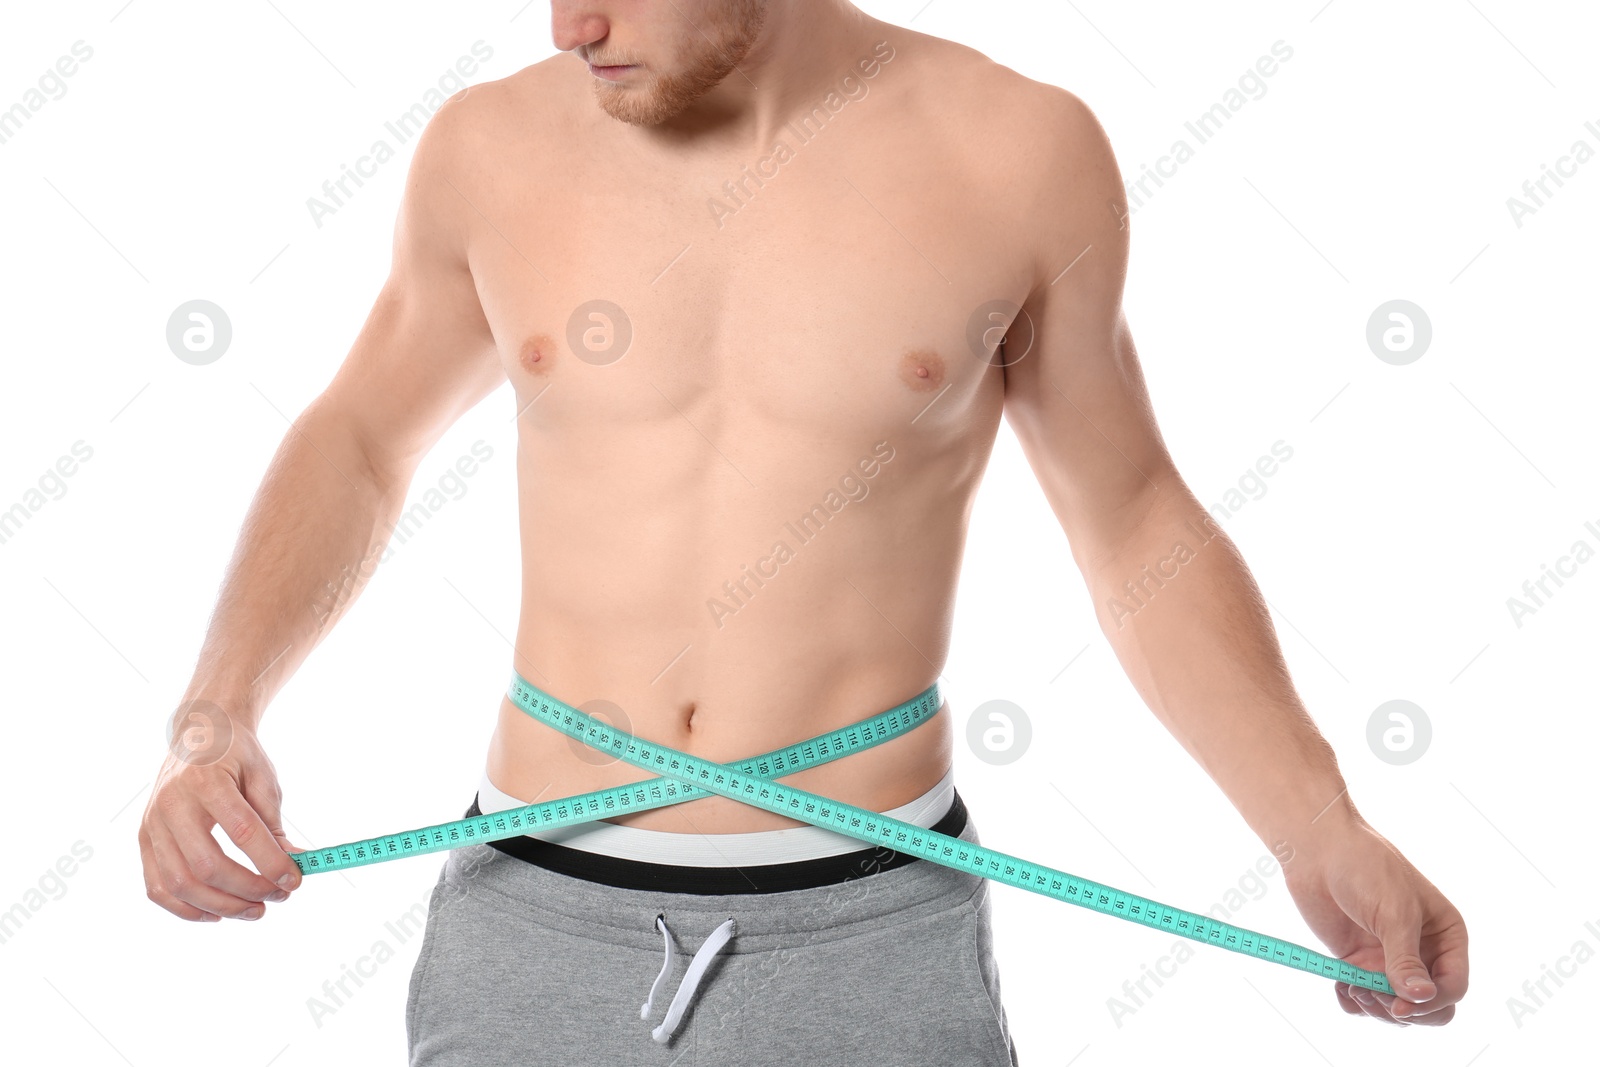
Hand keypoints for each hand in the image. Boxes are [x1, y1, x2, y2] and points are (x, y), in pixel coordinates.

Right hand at [139, 703, 307, 920]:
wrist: (197, 733)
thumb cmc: (235, 755)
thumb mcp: (263, 777)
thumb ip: (273, 822)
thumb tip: (294, 864)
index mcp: (206, 781)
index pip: (242, 831)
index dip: (270, 862)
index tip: (295, 880)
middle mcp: (171, 804)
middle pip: (206, 865)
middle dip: (247, 890)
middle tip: (279, 897)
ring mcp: (152, 824)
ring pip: (179, 883)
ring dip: (221, 906)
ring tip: (255, 910)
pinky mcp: (144, 840)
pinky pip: (157, 887)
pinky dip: (186, 908)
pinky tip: (217, 913)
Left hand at [1281, 816, 1468, 1025]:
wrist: (1317, 849)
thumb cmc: (1364, 867)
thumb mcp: (1394, 913)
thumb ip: (1405, 959)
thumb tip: (1419, 997)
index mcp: (1445, 934)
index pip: (1453, 986)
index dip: (1432, 1003)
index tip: (1399, 1006)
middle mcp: (1422, 950)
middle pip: (1428, 1005)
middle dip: (1404, 1011)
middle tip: (1371, 997)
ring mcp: (1389, 957)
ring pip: (1395, 1006)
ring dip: (1376, 1008)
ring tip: (1351, 988)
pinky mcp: (1357, 960)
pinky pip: (1362, 997)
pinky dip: (1353, 1002)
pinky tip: (1341, 988)